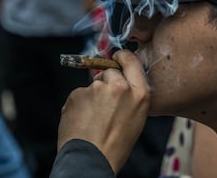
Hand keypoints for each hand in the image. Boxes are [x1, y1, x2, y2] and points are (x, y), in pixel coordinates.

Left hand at [57, 50, 150, 173]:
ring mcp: (96, 89)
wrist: (91, 159)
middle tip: (103, 106)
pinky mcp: (78, 93)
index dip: (122, 57)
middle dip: (105, 83)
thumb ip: (130, 96)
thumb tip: (119, 82)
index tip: (117, 56)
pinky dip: (78, 104)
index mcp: (139, 94)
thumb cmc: (115, 145)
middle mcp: (119, 87)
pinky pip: (78, 94)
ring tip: (93, 119)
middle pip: (109, 72)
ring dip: (91, 96)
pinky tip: (82, 120)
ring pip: (92, 84)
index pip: (131, 62)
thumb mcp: (136, 118)